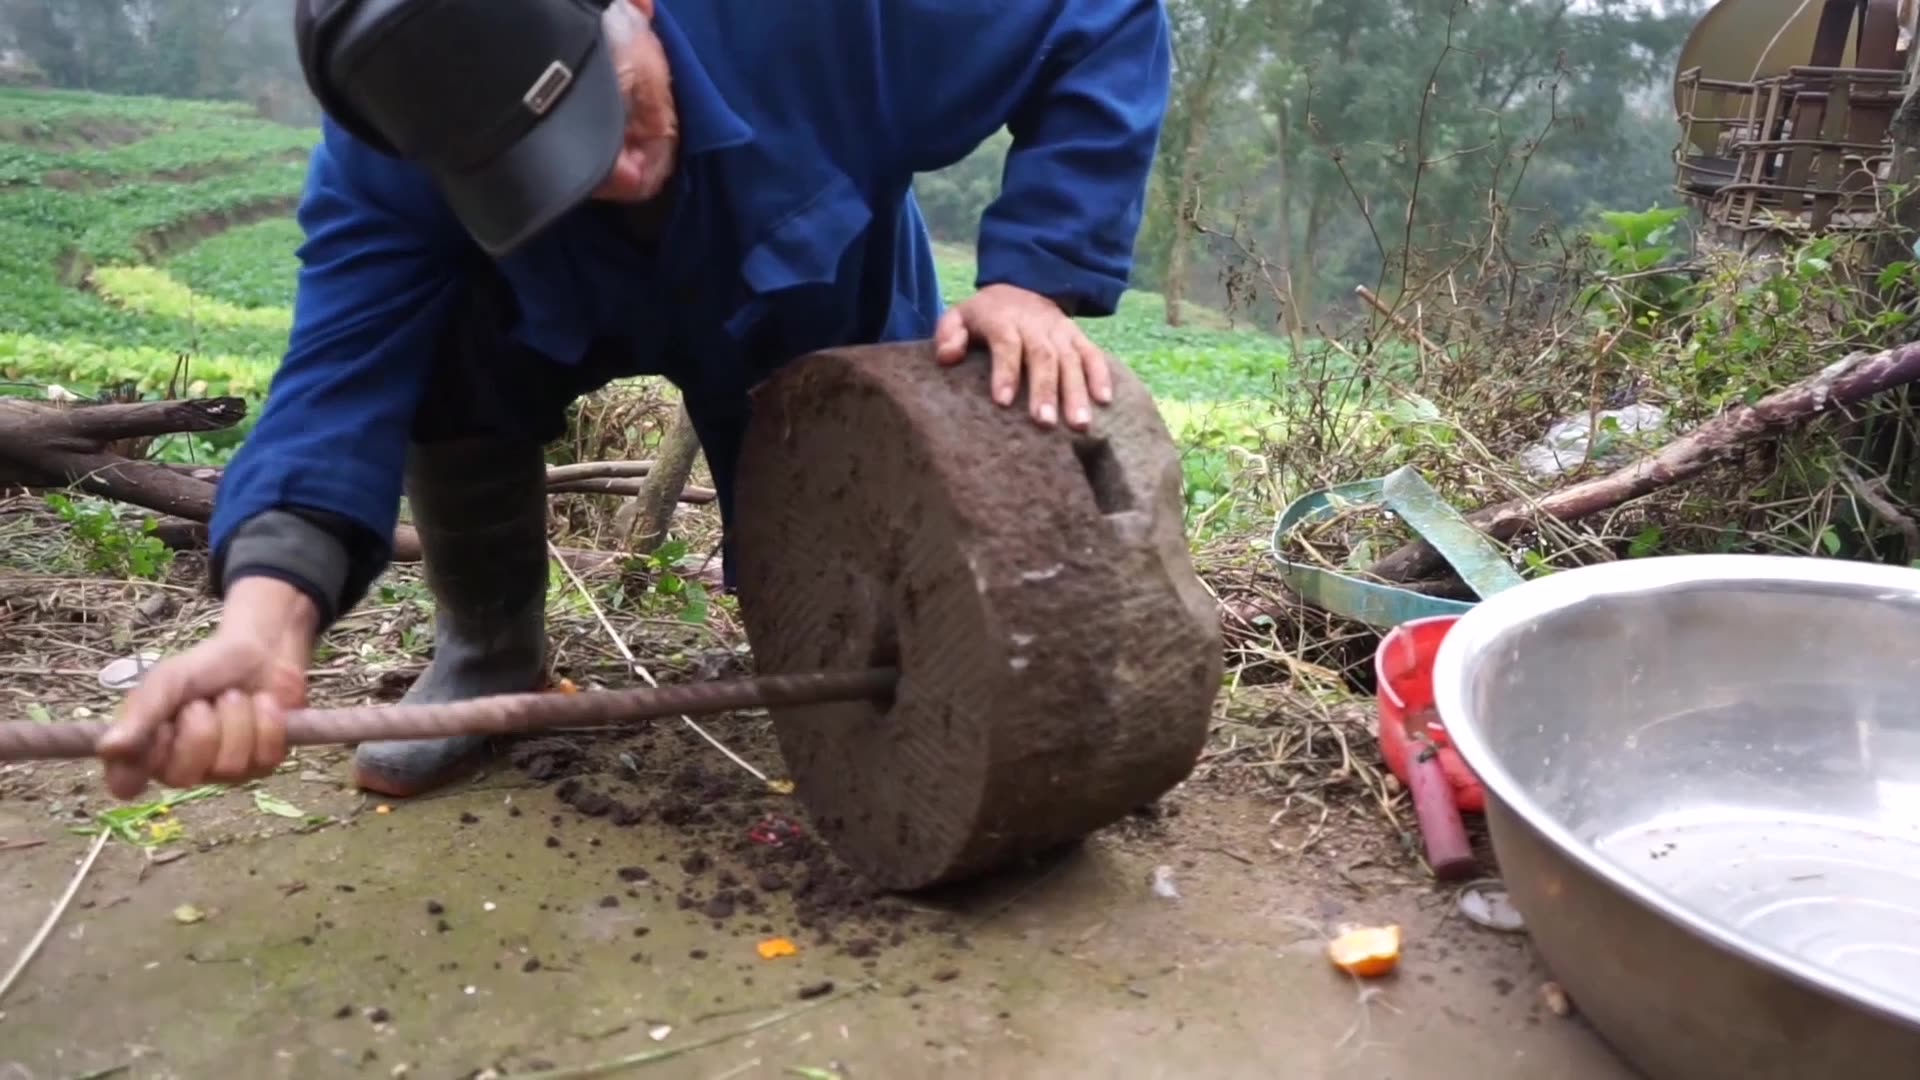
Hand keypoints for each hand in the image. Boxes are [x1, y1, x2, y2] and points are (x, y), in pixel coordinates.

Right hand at [96, 577, 316, 799]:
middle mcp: (182, 768)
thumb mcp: (167, 681)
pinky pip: (264, 757)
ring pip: (228, 765)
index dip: (142, 763)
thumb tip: (107, 749)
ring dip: (236, 719)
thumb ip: (141, 713)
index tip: (161, 730)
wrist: (262, 652)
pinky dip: (266, 722)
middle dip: (199, 728)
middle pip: (182, 776)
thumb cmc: (206, 668)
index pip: (125, 784)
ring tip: (234, 698)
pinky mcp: (262, 765)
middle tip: (203, 703)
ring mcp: (223, 771)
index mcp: (148, 749)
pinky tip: (261, 705)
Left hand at [934, 283, 1113, 430]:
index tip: (1002, 402)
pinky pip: (1093, 354)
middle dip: (1045, 390)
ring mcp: (1060, 331)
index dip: (1005, 371)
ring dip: (1076, 392)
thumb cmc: (985, 316)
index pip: (1007, 344)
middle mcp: (1035, 325)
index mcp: (1003, 319)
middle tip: (1045, 423)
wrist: (1021, 286)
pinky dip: (1101, 376)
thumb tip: (948, 357)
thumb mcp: (959, 316)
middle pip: (1043, 356)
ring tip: (1078, 424)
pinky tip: (1104, 401)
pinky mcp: (1078, 337)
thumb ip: (949, 335)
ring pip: (1071, 359)